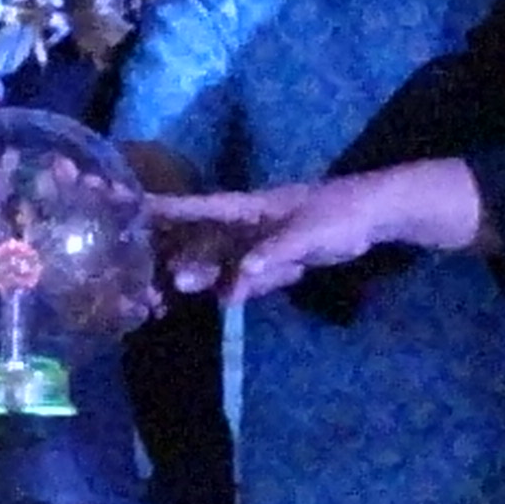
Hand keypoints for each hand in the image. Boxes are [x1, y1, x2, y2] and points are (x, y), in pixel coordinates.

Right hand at [153, 161, 487, 304]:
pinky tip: (225, 298)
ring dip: (200, 277)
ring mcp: (261, 244)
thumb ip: (274, 253)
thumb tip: (240, 275)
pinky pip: (248, 277)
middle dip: (174, 255)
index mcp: (248, 208)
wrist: (377, 217)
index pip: (197, 209)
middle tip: (153, 277)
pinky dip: (235, 288)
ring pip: (221, 263)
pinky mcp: (277, 262)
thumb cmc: (341, 213)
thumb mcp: (309, 233)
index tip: (127, 205)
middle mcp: (246, 226)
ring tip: (172, 294)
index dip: (162, 209)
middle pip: (202, 241)